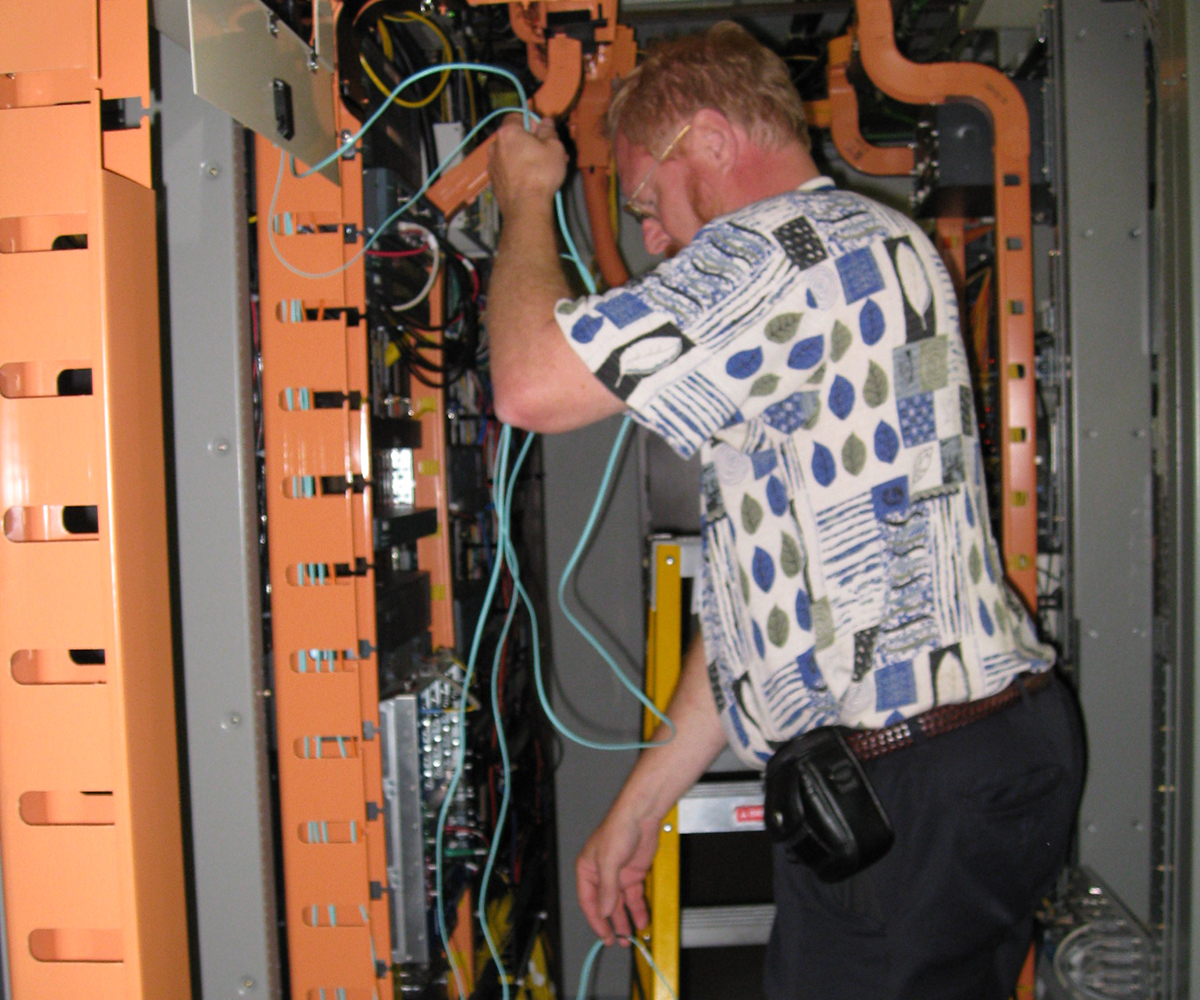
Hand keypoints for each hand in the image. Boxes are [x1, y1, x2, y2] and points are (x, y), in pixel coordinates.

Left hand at [488, 115, 567, 216]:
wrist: (526, 207)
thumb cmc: (540, 174)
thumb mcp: (554, 147)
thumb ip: (548, 131)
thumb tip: (546, 122)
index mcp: (508, 132)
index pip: (515, 116)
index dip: (529, 121)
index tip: (541, 131)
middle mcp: (495, 146)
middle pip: (512, 137)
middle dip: (528, 142)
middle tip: (546, 152)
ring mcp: (492, 166)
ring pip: (510, 155)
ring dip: (524, 158)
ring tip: (542, 169)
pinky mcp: (494, 182)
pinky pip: (507, 170)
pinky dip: (517, 172)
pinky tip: (532, 180)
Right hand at [576, 803, 660, 945]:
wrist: (641, 816)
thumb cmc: (618, 829)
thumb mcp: (609, 861)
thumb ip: (607, 888)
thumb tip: (605, 911)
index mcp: (587, 869)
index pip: (588, 901)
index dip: (596, 919)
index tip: (603, 934)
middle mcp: (602, 874)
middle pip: (605, 904)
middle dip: (611, 923)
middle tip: (616, 940)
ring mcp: (619, 875)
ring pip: (620, 903)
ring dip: (625, 919)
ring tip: (629, 936)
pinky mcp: (634, 873)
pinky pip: (635, 896)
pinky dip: (638, 908)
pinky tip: (641, 919)